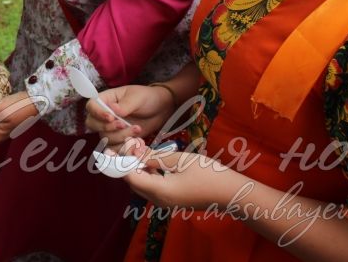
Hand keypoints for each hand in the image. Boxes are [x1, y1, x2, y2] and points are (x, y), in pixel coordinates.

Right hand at [86, 85, 173, 152]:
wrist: (160, 110)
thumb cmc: (146, 98)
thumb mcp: (137, 97)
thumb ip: (126, 104)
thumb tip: (114, 110)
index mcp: (105, 100)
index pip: (91, 106)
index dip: (97, 113)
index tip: (111, 117)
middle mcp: (104, 116)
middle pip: (93, 125)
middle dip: (108, 128)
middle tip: (124, 124)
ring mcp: (111, 129)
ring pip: (106, 138)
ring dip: (122, 137)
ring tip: (138, 130)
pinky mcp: (120, 141)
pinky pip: (116, 149)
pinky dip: (127, 149)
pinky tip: (139, 142)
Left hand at [125, 150, 248, 211]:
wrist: (231, 193)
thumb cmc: (208, 174)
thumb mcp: (180, 160)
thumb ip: (155, 157)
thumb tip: (134, 151)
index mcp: (159, 191)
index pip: (129, 177)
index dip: (120, 162)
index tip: (116, 147)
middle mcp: (158, 201)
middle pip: (133, 182)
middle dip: (128, 163)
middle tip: (131, 144)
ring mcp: (166, 203)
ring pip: (142, 184)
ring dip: (138, 168)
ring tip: (140, 148)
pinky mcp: (172, 201)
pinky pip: (152, 187)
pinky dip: (148, 174)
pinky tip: (153, 160)